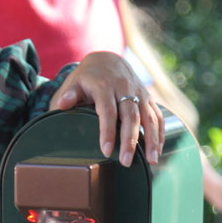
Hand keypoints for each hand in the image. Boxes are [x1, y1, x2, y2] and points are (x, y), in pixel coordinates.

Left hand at [51, 52, 163, 166]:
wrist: (109, 61)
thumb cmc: (88, 78)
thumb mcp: (75, 82)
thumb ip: (69, 94)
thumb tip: (62, 104)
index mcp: (105, 86)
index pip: (108, 111)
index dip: (107, 131)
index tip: (106, 151)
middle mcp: (125, 89)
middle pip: (130, 117)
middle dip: (130, 141)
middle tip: (126, 161)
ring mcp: (139, 93)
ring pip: (149, 118)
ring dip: (151, 140)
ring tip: (151, 161)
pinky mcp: (148, 98)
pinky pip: (157, 116)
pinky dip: (159, 134)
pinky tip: (158, 150)